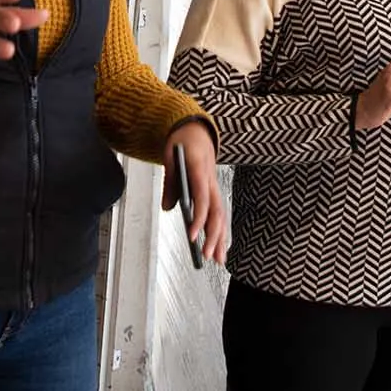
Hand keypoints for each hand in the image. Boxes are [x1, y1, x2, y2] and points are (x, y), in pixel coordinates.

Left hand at [160, 122, 228, 265]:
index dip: (199, 219)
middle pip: (217, 212)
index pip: (202, 198)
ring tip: (219, 261)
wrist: (194, 129)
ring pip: (222, 215)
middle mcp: (212, 180)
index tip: (192, 237)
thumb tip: (168, 208)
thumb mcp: (169, 158)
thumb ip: (170, 183)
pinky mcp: (213, 191)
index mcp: (200, 170)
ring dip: (221, 238)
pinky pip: (220, 212)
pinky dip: (221, 231)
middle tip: (208, 257)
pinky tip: (221, 247)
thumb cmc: (181, 143)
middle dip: (214, 236)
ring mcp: (214, 186)